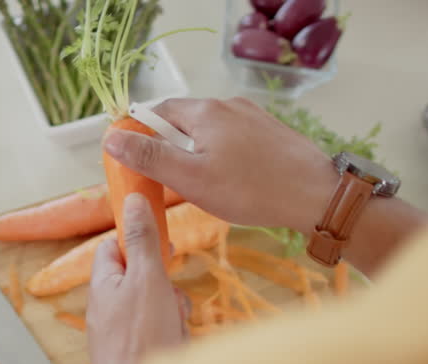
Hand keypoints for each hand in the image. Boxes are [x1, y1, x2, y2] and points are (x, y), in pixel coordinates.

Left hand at [87, 193, 188, 363]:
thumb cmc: (141, 336)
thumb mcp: (146, 278)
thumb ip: (143, 240)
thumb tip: (133, 200)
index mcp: (102, 283)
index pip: (114, 247)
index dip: (139, 241)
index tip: (162, 244)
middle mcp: (108, 307)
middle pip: (143, 277)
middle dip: (166, 285)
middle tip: (170, 297)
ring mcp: (122, 332)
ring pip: (158, 305)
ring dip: (173, 311)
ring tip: (172, 326)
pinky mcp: (137, 352)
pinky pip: (162, 331)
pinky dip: (173, 334)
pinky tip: (174, 345)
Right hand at [103, 97, 337, 233]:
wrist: (316, 195)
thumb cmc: (251, 189)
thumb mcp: (191, 178)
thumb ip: (149, 157)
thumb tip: (111, 138)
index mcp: (204, 111)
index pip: (156, 111)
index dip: (139, 134)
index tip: (132, 161)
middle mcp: (228, 105)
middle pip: (183, 120)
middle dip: (167, 146)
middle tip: (164, 180)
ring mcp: (252, 116)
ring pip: (209, 130)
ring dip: (194, 152)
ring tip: (197, 184)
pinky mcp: (269, 132)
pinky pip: (232, 138)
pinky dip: (219, 155)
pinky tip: (228, 181)